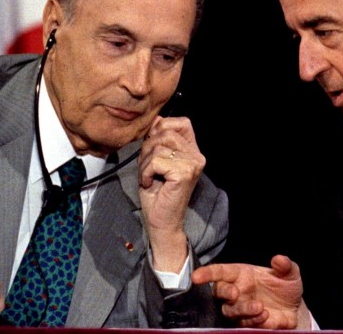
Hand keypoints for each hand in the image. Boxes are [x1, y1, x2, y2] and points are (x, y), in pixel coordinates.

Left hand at [138, 115, 205, 271]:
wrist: (161, 223)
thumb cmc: (157, 194)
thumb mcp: (155, 160)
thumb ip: (158, 140)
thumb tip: (156, 120)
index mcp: (193, 152)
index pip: (182, 123)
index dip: (163, 128)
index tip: (153, 148)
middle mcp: (197, 156)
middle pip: (166, 132)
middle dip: (148, 147)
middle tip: (147, 167)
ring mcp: (193, 164)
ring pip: (159, 146)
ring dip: (145, 162)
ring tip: (149, 176)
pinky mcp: (185, 173)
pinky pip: (156, 160)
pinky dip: (146, 171)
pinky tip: (150, 183)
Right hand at [191, 254, 309, 328]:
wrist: (294, 307)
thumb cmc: (285, 285)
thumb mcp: (290, 272)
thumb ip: (285, 265)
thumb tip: (279, 259)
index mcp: (241, 274)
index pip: (220, 272)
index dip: (207, 273)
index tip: (196, 277)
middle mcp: (237, 291)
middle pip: (219, 292)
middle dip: (224, 292)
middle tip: (235, 293)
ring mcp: (240, 309)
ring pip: (230, 311)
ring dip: (243, 309)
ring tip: (260, 307)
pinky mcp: (248, 324)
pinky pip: (245, 325)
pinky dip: (255, 322)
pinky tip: (267, 316)